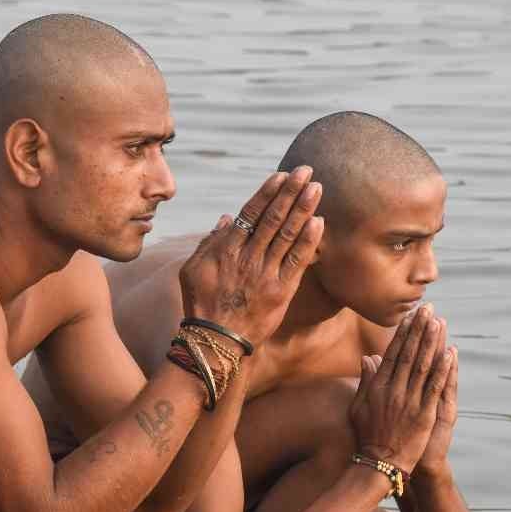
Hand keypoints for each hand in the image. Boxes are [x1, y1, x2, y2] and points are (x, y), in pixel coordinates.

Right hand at [177, 167, 323, 346]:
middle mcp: (247, 257)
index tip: (282, 176)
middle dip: (291, 192)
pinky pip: (297, 261)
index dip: (268, 193)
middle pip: (273, 218)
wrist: (214, 340)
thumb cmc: (200, 304)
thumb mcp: (191, 270)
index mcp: (225, 249)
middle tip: (306, 171)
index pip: (251, 213)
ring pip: (287, 235)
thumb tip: (226, 218)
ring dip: (303, 209)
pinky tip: (319, 222)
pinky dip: (308, 241)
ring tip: (316, 188)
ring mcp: (265, 274)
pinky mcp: (280, 291)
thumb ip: (209, 242)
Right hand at [349, 305, 453, 472]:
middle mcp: (393, 390)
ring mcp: (409, 401)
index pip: (393, 353)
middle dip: (419, 330)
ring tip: (439, 322)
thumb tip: (367, 359)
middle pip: (409, 354)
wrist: (379, 463)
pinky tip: (450, 353)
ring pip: (423, 366)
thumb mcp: (359, 407)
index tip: (410, 316)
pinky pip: (435, 387)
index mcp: (378, 387)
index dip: (403, 333)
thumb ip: (365, 381)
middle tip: (428, 309)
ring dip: (432, 342)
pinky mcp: (424, 414)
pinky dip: (443, 370)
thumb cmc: (367, 436)